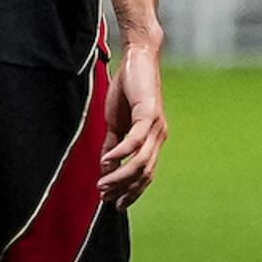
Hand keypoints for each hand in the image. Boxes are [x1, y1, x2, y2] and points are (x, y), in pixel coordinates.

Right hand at [98, 42, 166, 203]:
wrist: (137, 58)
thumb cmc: (127, 88)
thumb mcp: (116, 122)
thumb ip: (113, 144)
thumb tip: (106, 166)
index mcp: (153, 140)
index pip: (146, 174)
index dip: (132, 191)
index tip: (115, 203)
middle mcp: (158, 137)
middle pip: (145, 173)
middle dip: (125, 189)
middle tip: (106, 198)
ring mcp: (155, 127)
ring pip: (141, 162)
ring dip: (121, 176)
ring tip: (103, 184)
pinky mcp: (148, 114)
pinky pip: (135, 141)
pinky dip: (121, 153)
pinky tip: (107, 161)